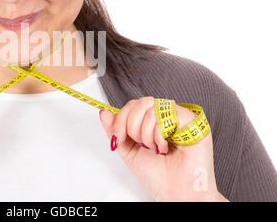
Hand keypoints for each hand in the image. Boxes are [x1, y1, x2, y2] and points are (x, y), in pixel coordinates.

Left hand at [99, 96, 225, 201]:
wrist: (177, 197)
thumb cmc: (160, 179)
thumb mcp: (129, 152)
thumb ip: (116, 132)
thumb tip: (104, 112)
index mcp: (154, 123)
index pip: (133, 105)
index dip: (121, 119)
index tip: (118, 138)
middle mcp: (167, 118)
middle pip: (141, 103)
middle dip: (132, 126)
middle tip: (140, 145)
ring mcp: (181, 119)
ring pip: (152, 108)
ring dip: (146, 133)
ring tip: (155, 149)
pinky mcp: (194, 123)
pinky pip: (168, 114)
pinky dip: (159, 133)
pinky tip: (164, 147)